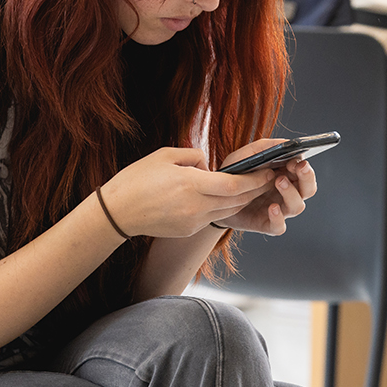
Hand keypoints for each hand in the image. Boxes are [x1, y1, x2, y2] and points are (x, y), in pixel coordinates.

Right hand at [99, 148, 273, 238]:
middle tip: (270, 178)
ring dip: (242, 200)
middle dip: (256, 190)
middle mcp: (196, 207)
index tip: (268, 170)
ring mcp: (193, 221)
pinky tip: (228, 198)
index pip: (234, 184)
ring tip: (254, 188)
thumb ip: (194, 157)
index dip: (255, 179)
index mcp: (191, 185)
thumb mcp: (166, 156)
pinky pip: (213, 218)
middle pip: (236, 200)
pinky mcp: (188, 230)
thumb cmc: (138, 179)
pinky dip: (223, 208)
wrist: (117, 212)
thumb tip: (210, 166)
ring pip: (228, 211)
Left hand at [214, 138, 318, 235]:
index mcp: (285, 175)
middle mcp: (286, 193)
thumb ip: (265, 147)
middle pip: (308, 189)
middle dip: (307, 178)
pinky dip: (278, 218)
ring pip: (297, 206)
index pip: (304, 172)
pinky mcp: (266, 224)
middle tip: (298, 167)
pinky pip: (279, 226)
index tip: (298, 160)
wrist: (215, 198)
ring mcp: (278, 210)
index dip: (305, 167)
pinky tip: (272, 207)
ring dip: (291, 193)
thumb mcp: (246, 155)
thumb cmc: (234, 175)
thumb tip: (286, 143)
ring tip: (279, 181)